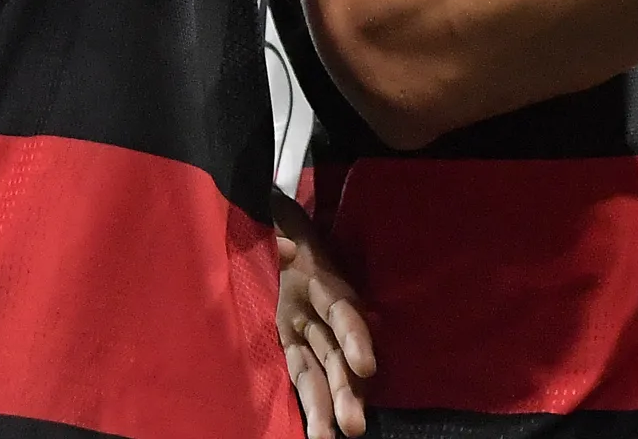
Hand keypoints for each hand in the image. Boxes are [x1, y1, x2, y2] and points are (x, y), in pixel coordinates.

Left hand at [275, 217, 375, 438]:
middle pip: (338, 354)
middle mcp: (320, 309)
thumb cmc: (276, 221)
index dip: (355, 338)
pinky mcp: (290, 339)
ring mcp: (307, 327)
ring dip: (332, 405)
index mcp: (321, 279)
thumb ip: (281, 225)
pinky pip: (301, 373)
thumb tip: (277, 221)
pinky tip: (315, 429)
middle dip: (348, 390)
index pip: (343, 312)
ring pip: (324, 371)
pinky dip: (309, 401)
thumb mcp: (281, 220)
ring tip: (338, 436)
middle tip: (355, 427)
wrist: (270, 225)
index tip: (367, 366)